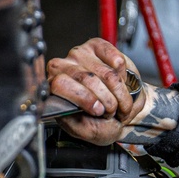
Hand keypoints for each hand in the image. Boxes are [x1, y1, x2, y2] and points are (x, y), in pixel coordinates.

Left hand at [47, 38, 178, 145]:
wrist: (122, 112)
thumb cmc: (102, 121)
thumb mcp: (87, 131)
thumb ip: (74, 124)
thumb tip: (65, 110)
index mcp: (54, 90)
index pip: (60, 84)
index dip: (83, 98)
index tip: (98, 111)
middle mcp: (63, 68)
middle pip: (85, 78)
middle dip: (106, 99)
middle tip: (111, 111)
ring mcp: (80, 54)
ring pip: (105, 72)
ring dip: (119, 93)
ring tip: (119, 103)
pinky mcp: (97, 46)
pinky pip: (116, 59)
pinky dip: (124, 77)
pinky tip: (120, 84)